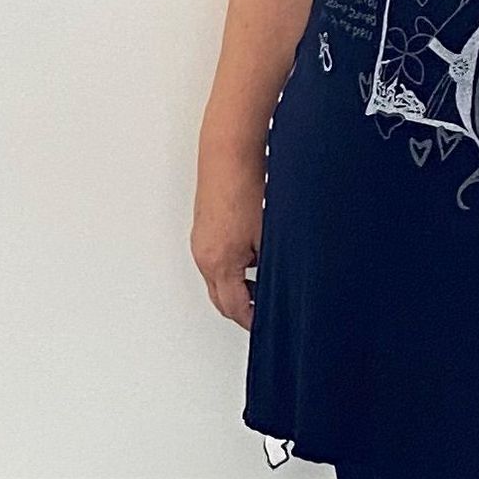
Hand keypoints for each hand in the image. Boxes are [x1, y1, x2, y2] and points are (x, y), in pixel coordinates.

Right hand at [191, 143, 266, 328]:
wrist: (228, 154)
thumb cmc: (246, 188)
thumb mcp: (268, 237)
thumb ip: (269, 268)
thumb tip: (277, 285)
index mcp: (219, 263)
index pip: (234, 308)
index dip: (252, 320)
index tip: (267, 323)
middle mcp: (203, 255)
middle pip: (220, 299)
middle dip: (242, 308)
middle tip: (265, 310)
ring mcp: (200, 242)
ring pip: (217, 279)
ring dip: (237, 286)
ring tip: (263, 283)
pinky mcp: (203, 229)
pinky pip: (214, 260)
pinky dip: (231, 268)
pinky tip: (252, 256)